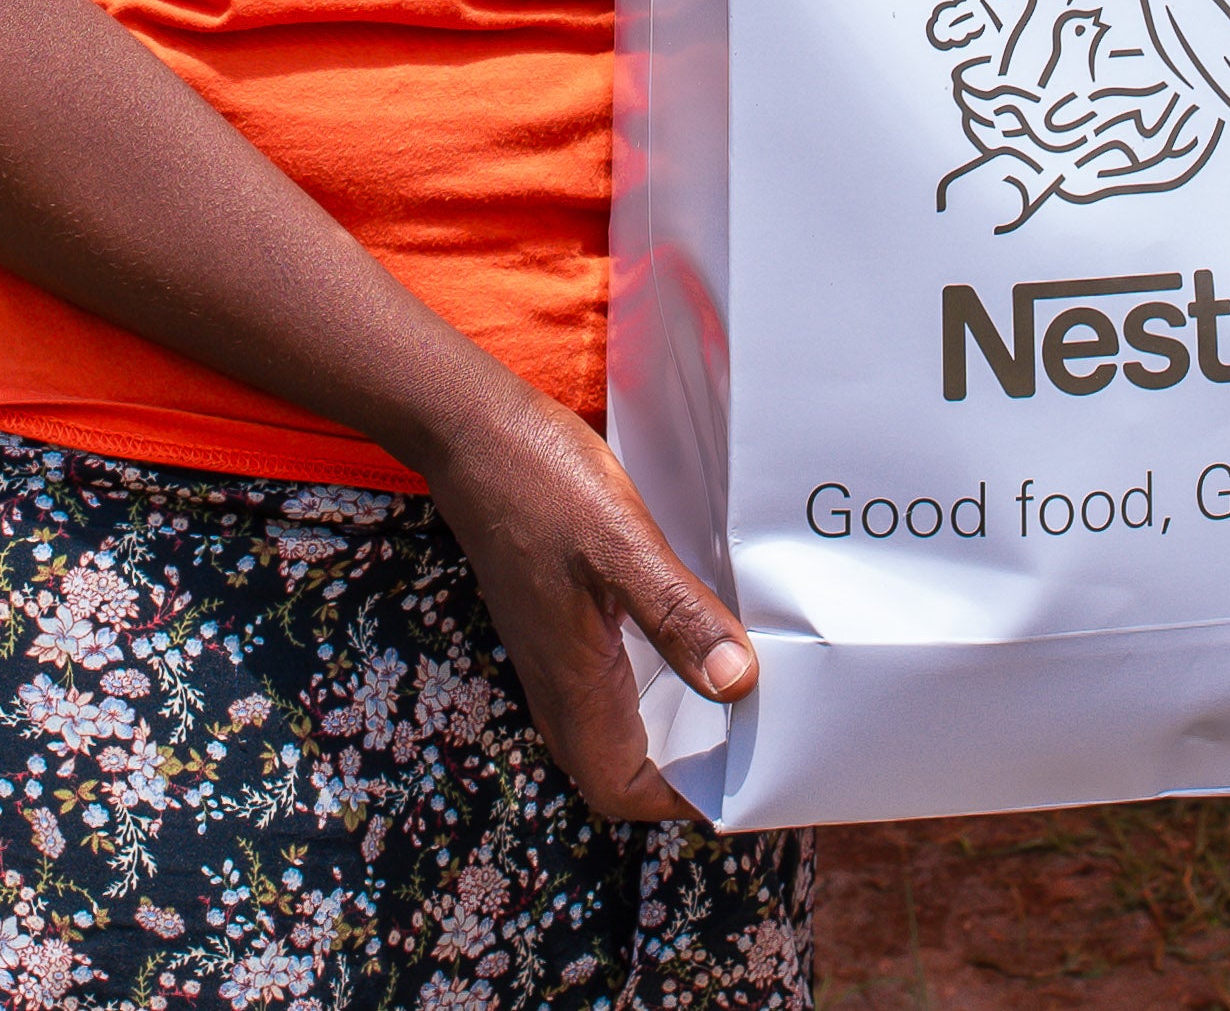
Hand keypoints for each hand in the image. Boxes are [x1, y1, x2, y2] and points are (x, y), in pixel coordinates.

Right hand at [410, 386, 752, 822]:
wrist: (471, 429)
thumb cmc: (540, 483)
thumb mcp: (621, 545)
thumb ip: (676, 616)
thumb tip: (737, 684)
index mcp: (572, 684)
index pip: (621, 790)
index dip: (679, 801)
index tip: (743, 776)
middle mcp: (560, 682)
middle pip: (622, 767)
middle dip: (687, 771)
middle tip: (758, 737)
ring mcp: (555, 650)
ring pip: (617, 723)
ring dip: (675, 724)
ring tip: (744, 694)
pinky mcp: (559, 616)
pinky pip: (612, 677)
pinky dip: (659, 677)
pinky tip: (698, 635)